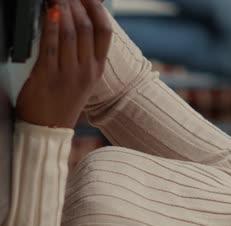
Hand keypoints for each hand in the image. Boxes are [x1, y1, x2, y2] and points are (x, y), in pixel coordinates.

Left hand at [16, 0, 111, 128]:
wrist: (49, 129)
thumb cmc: (63, 102)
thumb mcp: (82, 77)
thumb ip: (83, 53)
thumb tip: (81, 24)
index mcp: (97, 69)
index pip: (104, 32)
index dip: (97, 9)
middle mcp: (86, 70)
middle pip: (87, 27)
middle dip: (77, 4)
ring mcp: (68, 74)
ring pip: (70, 33)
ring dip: (63, 9)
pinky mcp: (48, 77)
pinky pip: (51, 46)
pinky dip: (50, 26)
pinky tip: (49, 13)